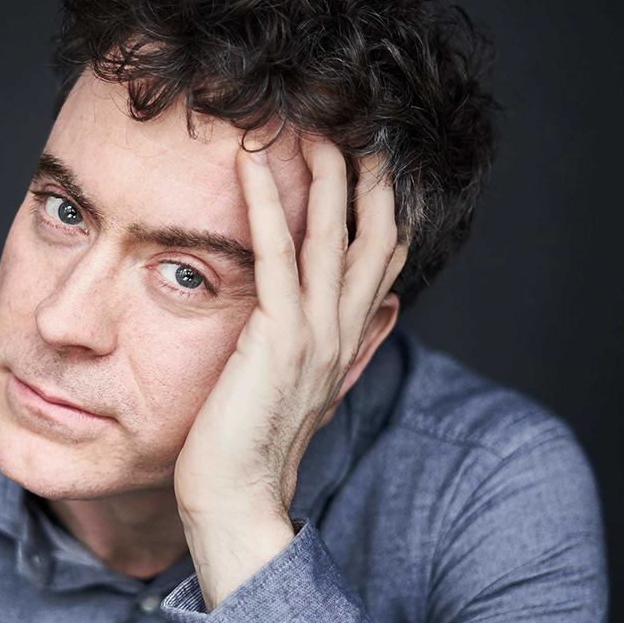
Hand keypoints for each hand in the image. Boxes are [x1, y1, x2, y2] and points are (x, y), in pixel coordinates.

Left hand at [173, 136, 407, 609]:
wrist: (237, 501)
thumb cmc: (256, 444)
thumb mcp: (313, 387)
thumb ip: (349, 345)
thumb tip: (386, 312)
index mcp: (349, 340)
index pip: (384, 260)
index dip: (385, 206)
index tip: (374, 158)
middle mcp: (343, 331)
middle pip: (373, 237)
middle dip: (368, 176)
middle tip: (352, 121)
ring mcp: (315, 334)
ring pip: (333, 236)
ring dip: (324, 174)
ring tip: (308, 123)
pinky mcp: (278, 338)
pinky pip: (275, 255)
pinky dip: (264, 203)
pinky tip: (248, 161)